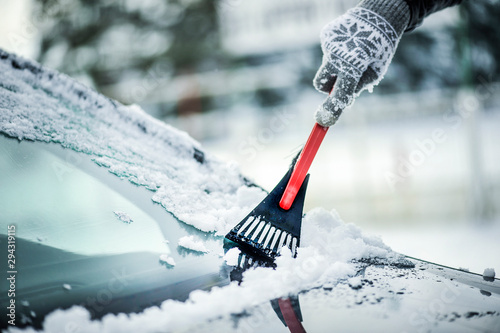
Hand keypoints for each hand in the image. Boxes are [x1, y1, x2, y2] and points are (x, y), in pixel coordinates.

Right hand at [313, 0, 409, 126]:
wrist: (379, 14)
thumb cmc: (380, 47)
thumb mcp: (373, 72)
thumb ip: (354, 88)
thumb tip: (335, 101)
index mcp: (354, 66)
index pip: (339, 95)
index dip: (330, 110)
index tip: (321, 121)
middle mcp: (337, 56)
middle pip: (321, 84)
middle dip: (329, 87)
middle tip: (343, 80)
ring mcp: (328, 45)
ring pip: (325, 67)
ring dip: (336, 67)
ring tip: (353, 54)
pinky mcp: (325, 36)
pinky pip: (327, 53)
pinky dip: (336, 53)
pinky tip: (348, 43)